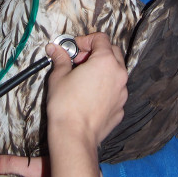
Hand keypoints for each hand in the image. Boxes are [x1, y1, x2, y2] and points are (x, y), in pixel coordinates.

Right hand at [0, 34, 127, 176]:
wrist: (74, 137)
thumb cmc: (65, 105)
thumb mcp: (59, 76)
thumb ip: (61, 59)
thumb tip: (55, 49)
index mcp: (106, 61)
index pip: (101, 38)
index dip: (85, 40)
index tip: (73, 48)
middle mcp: (119, 75)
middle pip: (112, 52)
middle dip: (95, 53)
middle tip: (78, 61)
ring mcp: (122, 93)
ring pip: (116, 72)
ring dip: (102, 70)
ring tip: (83, 79)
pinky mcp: (120, 108)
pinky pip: (115, 91)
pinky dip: (105, 88)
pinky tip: (89, 96)